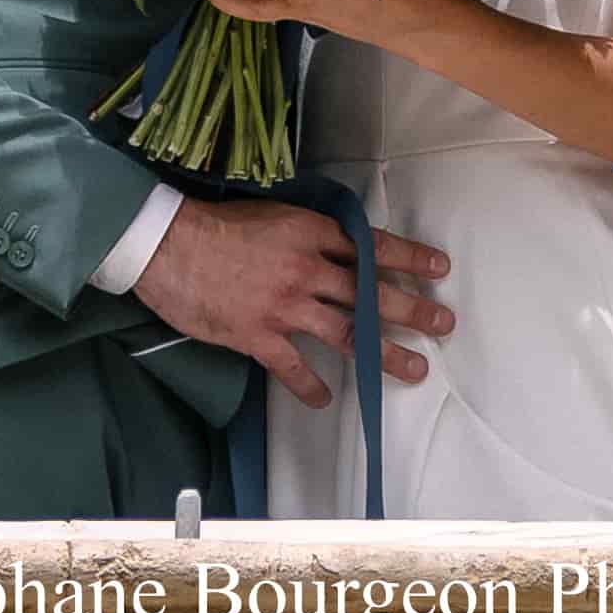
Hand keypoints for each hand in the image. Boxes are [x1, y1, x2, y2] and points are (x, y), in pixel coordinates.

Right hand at [131, 196, 456, 411]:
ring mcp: (284, 306)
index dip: (408, 258)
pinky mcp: (257, 336)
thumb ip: (308, 234)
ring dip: (383, 353)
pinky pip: (294, 367)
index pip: (371, 246)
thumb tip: (340, 249)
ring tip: (412, 368)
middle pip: (370, 292)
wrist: (169, 245)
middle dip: (412, 309)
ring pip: (346, 332)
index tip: (438, 267)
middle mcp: (305, 270)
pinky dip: (312, 385)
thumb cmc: (216, 224)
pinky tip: (327, 399)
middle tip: (442, 323)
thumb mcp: (273, 214)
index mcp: (310, 232)